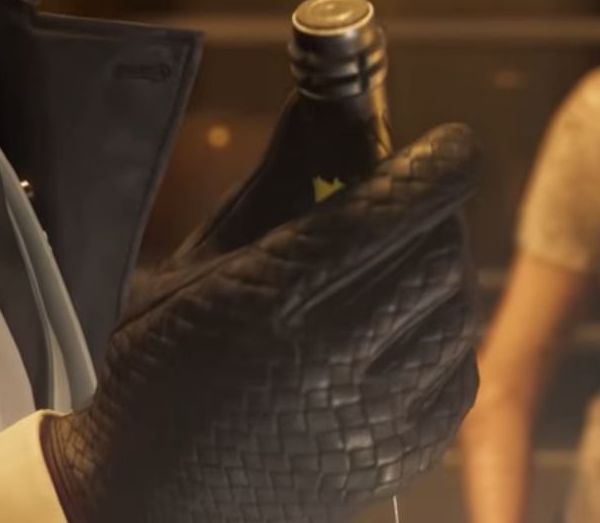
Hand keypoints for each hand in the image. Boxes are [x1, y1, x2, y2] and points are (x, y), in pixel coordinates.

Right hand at [42, 124, 480, 521]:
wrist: (141, 501)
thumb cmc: (148, 373)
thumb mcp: (187, 272)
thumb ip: (268, 198)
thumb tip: (322, 114)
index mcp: (270, 298)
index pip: (393, 210)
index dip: (438, 164)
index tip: (452, 143)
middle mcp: (328, 359)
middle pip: (438, 254)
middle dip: (434, 214)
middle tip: (409, 202)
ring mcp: (367, 421)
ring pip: (456, 315)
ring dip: (439, 275)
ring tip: (398, 266)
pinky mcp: (389, 465)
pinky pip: (457, 380)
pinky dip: (443, 342)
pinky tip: (401, 331)